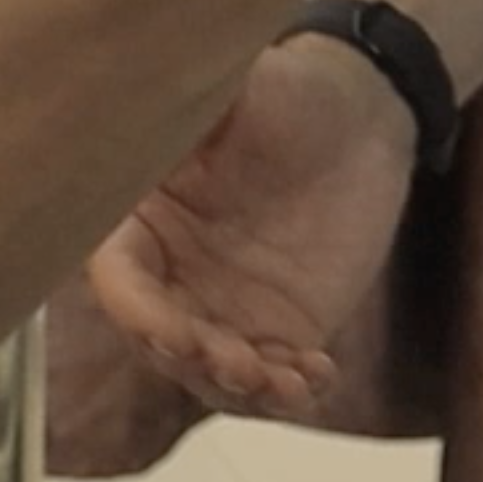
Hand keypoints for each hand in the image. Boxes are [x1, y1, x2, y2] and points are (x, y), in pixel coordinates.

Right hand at [88, 34, 421, 422]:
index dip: (138, 314)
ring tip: (287, 382)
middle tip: (239, 364)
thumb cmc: (288, 94)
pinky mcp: (280, 332)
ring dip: (242, 388)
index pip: (119, 279)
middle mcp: (172, 272)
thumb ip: (181, 108)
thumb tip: (127, 93)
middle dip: (193, 362)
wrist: (362, 119)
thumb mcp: (231, 89)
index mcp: (140, 217)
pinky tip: (319, 373)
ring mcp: (224, 309)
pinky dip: (292, 391)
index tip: (177, 333)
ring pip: (213, 373)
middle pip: (158, 340)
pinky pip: (274, 380)